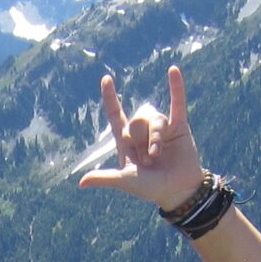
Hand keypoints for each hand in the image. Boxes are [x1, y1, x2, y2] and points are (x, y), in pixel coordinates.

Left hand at [80, 64, 206, 209]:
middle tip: (149, 160)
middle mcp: (142, 132)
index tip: (106, 79)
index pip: (115, 115)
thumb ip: (106, 178)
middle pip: (136, 120)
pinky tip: (172, 70)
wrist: (179, 191)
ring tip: (158, 155)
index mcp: (126, 142)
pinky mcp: (179, 127)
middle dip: (142, 140)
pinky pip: (177, 103)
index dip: (111, 98)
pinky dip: (176, 87)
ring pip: (154, 118)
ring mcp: (161, 128)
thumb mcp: (126, 181)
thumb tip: (81, 183)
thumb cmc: (151, 188)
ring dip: (155, 137)